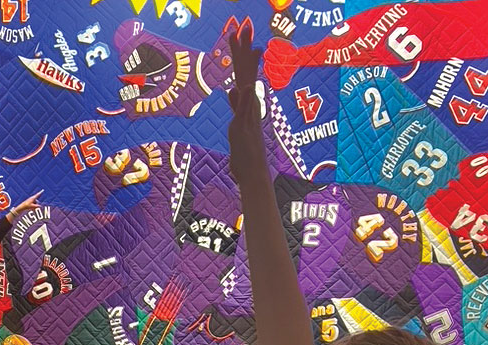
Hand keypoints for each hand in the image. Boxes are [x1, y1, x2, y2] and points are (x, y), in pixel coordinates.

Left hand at [13, 190, 43, 214]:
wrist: (22, 206)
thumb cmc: (27, 206)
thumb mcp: (32, 206)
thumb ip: (37, 206)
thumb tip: (40, 206)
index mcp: (33, 198)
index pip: (38, 195)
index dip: (40, 192)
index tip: (43, 190)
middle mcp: (32, 198)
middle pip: (37, 202)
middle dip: (36, 205)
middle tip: (32, 206)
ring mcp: (31, 200)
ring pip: (36, 203)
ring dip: (35, 206)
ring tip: (31, 208)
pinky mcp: (31, 202)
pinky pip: (34, 205)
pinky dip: (33, 207)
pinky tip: (31, 209)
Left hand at [227, 24, 266, 185]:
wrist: (253, 174)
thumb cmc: (245, 153)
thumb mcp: (237, 123)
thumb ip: (237, 105)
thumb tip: (233, 89)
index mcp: (247, 105)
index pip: (245, 75)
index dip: (242, 55)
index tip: (240, 35)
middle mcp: (250, 108)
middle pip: (246, 74)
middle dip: (244, 51)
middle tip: (243, 27)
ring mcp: (248, 118)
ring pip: (247, 87)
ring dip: (247, 66)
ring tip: (247, 45)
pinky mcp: (243, 130)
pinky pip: (245, 112)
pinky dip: (246, 99)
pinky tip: (246, 85)